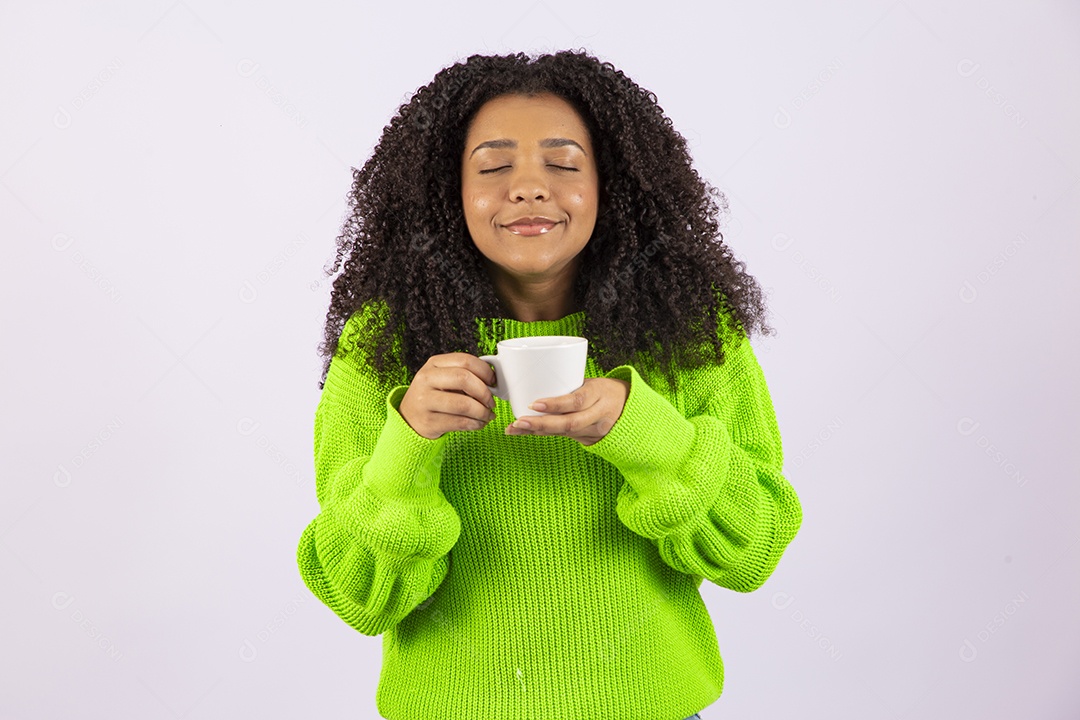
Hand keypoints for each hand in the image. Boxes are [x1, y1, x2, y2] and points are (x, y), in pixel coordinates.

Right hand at [398, 353, 497, 438]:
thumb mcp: (442, 377)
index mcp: (433, 363)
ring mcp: (424, 401)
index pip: (465, 360)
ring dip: (482, 412)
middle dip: (485, 392)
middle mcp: (426, 379)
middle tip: (491, 401)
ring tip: (487, 415)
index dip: (485, 371)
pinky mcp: (428, 422)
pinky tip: (479, 423)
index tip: (494, 382)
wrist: (409, 417)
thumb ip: (464, 374)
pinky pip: (460, 422)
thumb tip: (493, 382)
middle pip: (464, 379)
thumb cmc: (434, 395)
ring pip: (464, 404)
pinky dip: (475, 424)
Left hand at [504, 377, 629, 445]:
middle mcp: (599, 414)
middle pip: (569, 423)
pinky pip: (563, 437)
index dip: (556, 405)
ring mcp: (595, 430)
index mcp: (600, 393)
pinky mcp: (589, 440)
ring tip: (515, 428)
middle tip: (519, 421)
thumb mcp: (592, 382)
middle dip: (541, 424)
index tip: (534, 403)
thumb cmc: (604, 390)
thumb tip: (533, 379)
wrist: (630, 408)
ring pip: (564, 433)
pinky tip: (524, 432)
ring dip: (537, 431)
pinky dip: (542, 434)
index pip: (577, 401)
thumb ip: (569, 385)